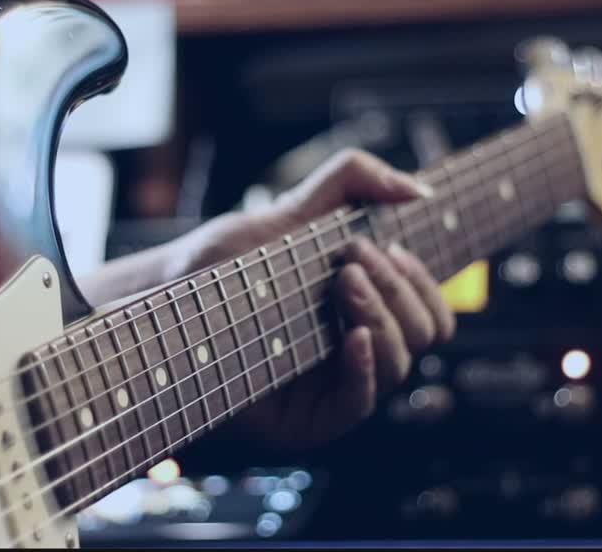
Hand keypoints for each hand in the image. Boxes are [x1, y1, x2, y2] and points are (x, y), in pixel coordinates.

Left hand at [168, 149, 456, 450]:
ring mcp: (334, 388)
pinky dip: (366, 365)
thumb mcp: (293, 208)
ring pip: (401, 363)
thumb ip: (353, 181)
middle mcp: (357, 353)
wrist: (170, 301)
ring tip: (343, 281)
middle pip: (425, 332)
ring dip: (382, 315)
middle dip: (398, 288)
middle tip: (353, 259)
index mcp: (366, 314)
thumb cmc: (228, 265)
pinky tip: (351, 335)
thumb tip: (419, 189)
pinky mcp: (308, 420)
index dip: (422, 282)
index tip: (389, 246)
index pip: (431, 312)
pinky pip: (361, 402)